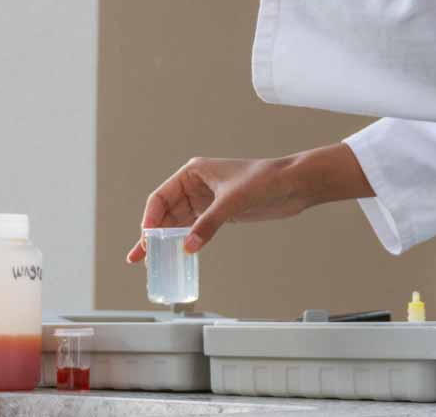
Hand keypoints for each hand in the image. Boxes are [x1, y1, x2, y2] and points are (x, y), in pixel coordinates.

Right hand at [125, 143, 373, 262]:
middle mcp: (196, 186)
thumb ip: (209, 224)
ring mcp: (207, 201)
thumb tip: (189, 247)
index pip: (161, 197)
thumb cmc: (266, 180)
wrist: (294, 185)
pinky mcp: (219, 214)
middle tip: (141, 258)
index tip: (146, 239)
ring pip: (178, 224)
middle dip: (153, 235)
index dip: (150, 219)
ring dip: (166, 242)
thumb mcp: (233, 201)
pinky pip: (195, 230)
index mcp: (193, 173)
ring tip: (152, 262)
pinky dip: (185, 243)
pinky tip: (178, 256)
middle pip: (166, 213)